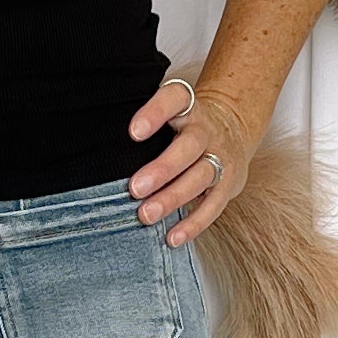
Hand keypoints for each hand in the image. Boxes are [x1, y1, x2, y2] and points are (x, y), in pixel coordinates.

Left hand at [126, 70, 253, 246]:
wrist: (235, 127)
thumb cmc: (186, 124)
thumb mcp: (172, 111)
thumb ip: (146, 123)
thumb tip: (102, 148)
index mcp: (190, 107)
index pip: (176, 99)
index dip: (156, 113)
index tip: (133, 132)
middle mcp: (207, 130)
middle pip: (189, 146)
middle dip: (162, 169)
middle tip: (135, 188)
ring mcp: (221, 157)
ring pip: (200, 177)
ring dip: (173, 198)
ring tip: (146, 215)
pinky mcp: (230, 184)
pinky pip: (213, 206)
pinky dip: (193, 224)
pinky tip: (172, 237)